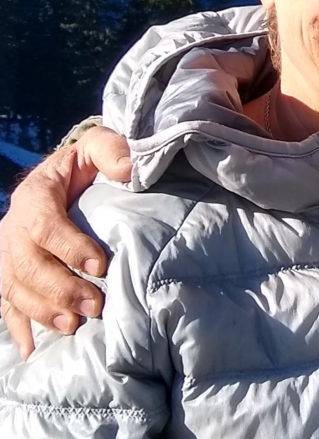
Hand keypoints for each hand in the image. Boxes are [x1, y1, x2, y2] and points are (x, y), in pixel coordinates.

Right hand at [0, 126, 130, 356]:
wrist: (62, 175)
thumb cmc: (86, 164)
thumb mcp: (97, 147)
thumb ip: (111, 150)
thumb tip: (128, 169)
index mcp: (36, 195)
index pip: (45, 225)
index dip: (69, 247)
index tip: (100, 266)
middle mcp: (13, 226)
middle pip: (26, 263)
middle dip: (59, 288)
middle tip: (94, 307)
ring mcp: (6, 253)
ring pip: (14, 287)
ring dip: (42, 310)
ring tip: (73, 327)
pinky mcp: (9, 272)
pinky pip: (6, 302)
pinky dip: (18, 326)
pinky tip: (30, 350)